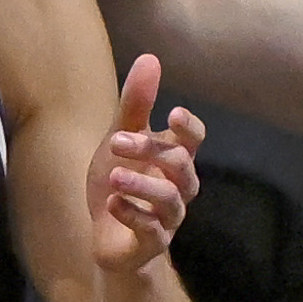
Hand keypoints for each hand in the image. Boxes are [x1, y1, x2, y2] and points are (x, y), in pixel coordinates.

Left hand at [93, 53, 205, 272]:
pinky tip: (111, 203)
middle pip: (179, 165)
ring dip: (141, 185)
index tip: (173, 113)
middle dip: (150, 150)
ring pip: (169, 200)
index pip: (194, 140)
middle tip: (115, 141)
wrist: (108, 238)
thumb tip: (150, 58)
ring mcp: (168, 218)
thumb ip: (135, 105)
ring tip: (114, 177)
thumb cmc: (120, 183)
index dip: (189, 128)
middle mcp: (178, 188)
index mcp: (174, 159)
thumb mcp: (120, 141)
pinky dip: (131, 214)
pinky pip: (151, 230)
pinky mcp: (152, 243)